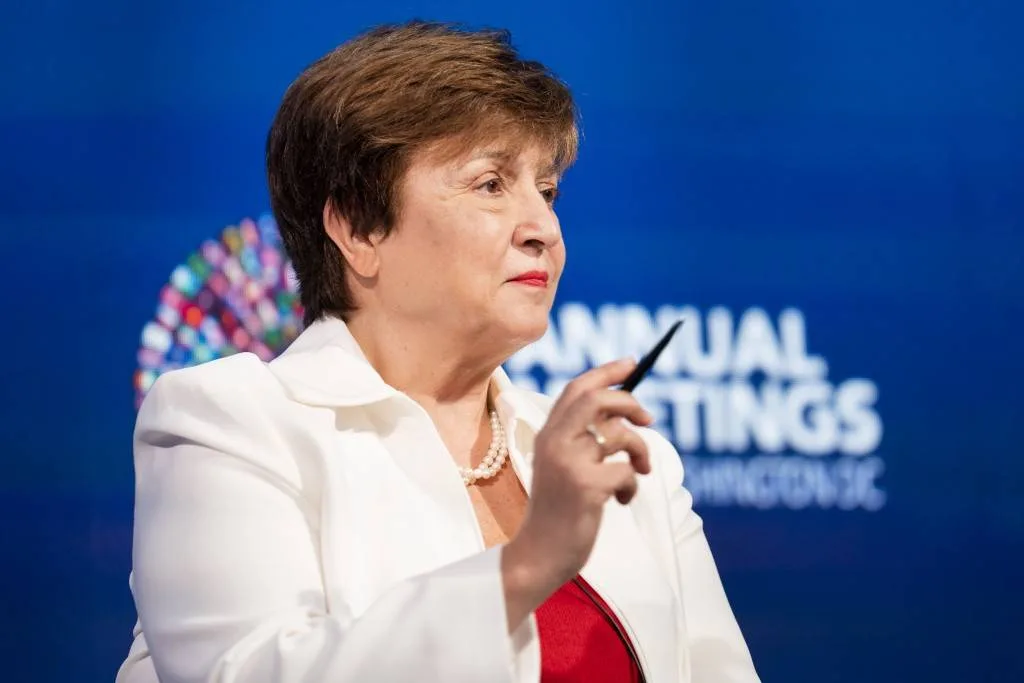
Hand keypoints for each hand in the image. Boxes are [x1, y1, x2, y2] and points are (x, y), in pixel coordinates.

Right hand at [501, 357, 652, 629]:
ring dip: (640, 452)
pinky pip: (626, 471)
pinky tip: (620, 501)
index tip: (632, 363)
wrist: (539, 554)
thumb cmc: (558, 511)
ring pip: (621, 435)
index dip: (606, 371)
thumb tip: (626, 414)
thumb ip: (582, 439)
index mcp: (547, 434)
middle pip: (598, 399)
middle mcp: (554, 442)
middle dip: (630, 402)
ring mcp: (569, 463)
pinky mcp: (586, 487)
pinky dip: (631, 486)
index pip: (576, 388)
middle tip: (648, 418)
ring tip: (639, 472)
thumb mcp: (563, 466)